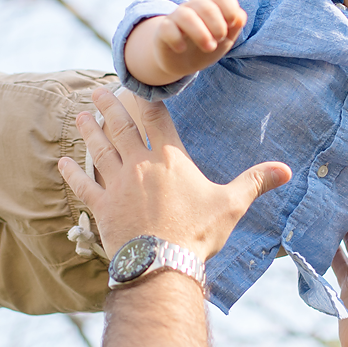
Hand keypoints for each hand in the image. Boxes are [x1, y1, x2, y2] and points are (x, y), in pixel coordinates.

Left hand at [58, 85, 287, 259]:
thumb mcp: (231, 204)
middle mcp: (139, 164)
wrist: (162, 263)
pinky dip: (72, 173)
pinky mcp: (101, 207)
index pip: (157, 118)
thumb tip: (286, 170)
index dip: (148, 98)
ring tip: (82, 114)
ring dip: (90, 130)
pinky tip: (61, 162)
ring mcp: (117, 185)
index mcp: (169, 158)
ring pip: (99, 149)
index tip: (138, 83)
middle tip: (99, 90)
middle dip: (110, 105)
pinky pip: (83, 185)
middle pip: (121, 126)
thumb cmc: (197, 232)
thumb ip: (254, 182)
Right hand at [127, 0, 245, 84]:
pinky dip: (176, 39)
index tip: (231, 26)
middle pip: (206, 6)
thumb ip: (234, 27)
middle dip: (217, 25)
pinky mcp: (163, 31)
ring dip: (200, 33)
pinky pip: (167, 28)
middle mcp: (193, 7)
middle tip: (220, 39)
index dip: (230, 10)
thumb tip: (240, 16)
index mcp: (211, 6)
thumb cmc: (206, 45)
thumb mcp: (225, 39)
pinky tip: (182, 49)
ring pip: (186, 15)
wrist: (181, 61)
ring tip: (209, 47)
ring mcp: (176, 17)